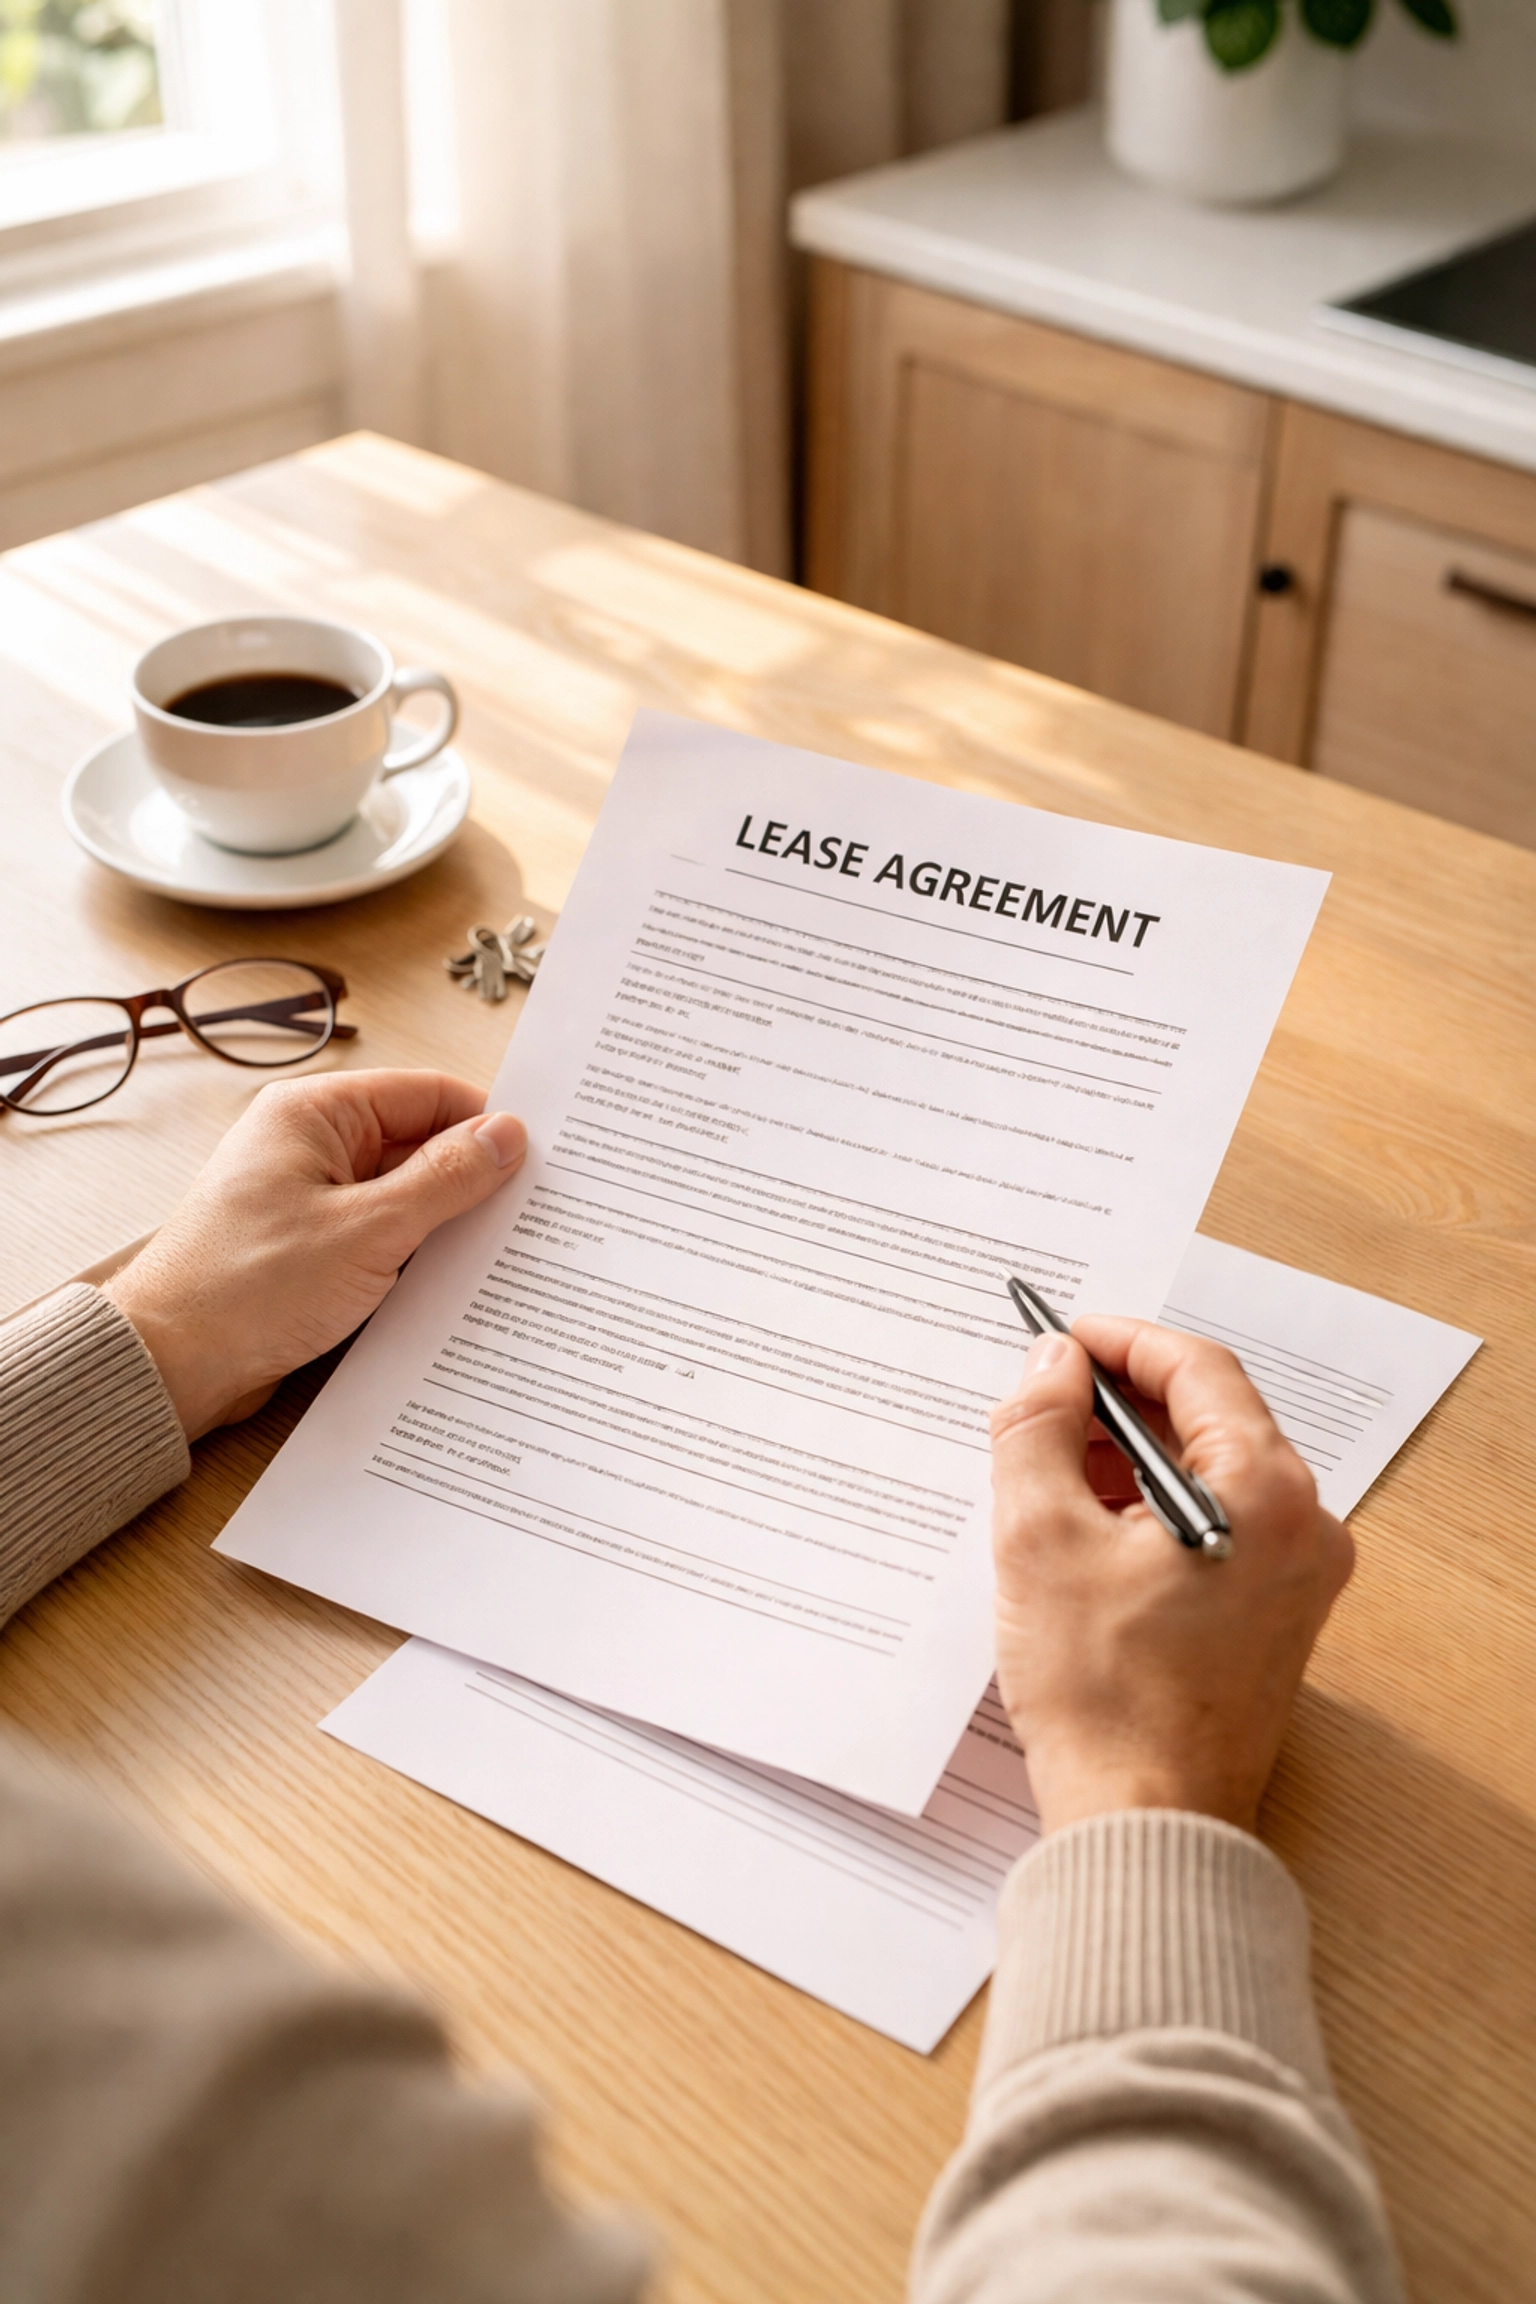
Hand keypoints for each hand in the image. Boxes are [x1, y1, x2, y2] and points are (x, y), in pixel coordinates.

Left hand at [106, 1071, 526, 1440]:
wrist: (170, 1366)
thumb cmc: (245, 1289)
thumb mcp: (367, 1231)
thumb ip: (445, 1180)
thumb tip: (507, 1137)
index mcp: (314, 1114)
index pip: (427, 1094)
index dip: (485, 1125)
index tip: (538, 1161)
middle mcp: (310, 1145)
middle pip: (419, 1144)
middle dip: (470, 1180)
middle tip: (530, 1214)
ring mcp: (309, 1197)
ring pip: (403, 1195)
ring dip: (442, 1224)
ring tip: (496, 1253)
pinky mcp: (309, 1246)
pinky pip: (380, 1235)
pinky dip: (413, 1254)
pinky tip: (449, 1283)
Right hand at [991, 1318, 1353, 1837]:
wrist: (1144, 1822)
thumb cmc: (1102, 1694)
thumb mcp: (1041, 1538)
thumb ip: (1037, 1429)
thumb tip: (1049, 1364)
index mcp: (1267, 1493)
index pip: (1199, 1371)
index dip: (1121, 1343)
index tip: (1061, 1337)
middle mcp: (1302, 1529)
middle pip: (1208, 1422)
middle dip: (1116, 1405)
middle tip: (1039, 1403)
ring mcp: (1295, 1581)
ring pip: (1206, 1478)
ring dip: (1127, 1462)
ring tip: (1045, 1473)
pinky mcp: (1271, 1622)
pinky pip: (1215, 1532)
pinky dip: (1149, 1513)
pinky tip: (1082, 1534)